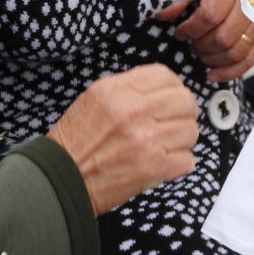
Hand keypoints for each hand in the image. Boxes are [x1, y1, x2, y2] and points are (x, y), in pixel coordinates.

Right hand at [46, 66, 198, 214]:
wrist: (62, 179)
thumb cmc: (75, 141)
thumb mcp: (94, 98)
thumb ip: (128, 88)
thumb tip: (163, 88)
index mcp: (118, 90)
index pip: (166, 76)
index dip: (174, 86)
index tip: (172, 97)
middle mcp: (135, 111)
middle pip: (186, 101)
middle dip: (184, 112)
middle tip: (175, 122)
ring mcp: (147, 140)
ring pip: (191, 131)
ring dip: (182, 139)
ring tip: (165, 145)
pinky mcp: (155, 168)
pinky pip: (188, 160)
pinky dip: (179, 163)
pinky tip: (163, 163)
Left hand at [156, 0, 253, 80]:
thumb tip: (163, 15)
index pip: (210, 14)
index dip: (190, 28)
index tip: (179, 31)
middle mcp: (252, 0)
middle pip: (224, 37)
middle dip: (200, 46)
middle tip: (189, 42)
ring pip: (237, 51)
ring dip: (213, 59)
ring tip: (199, 52)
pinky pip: (251, 58)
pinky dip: (232, 71)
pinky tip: (213, 73)